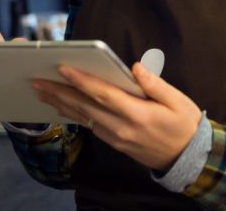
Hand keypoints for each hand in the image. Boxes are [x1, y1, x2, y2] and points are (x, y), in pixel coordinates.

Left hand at [33, 62, 201, 170]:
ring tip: (42, 92)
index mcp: (137, 114)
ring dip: (61, 103)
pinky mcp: (114, 142)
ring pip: (83, 117)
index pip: (103, 94)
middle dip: (59, 92)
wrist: (187, 158)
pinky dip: (73, 114)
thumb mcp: (178, 101)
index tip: (62, 68)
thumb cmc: (184, 125)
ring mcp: (116, 137)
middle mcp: (121, 127)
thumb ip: (155, 84)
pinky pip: (89, 125)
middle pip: (85, 106)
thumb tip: (135, 67)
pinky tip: (62, 107)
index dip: (81, 80)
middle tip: (37, 80)